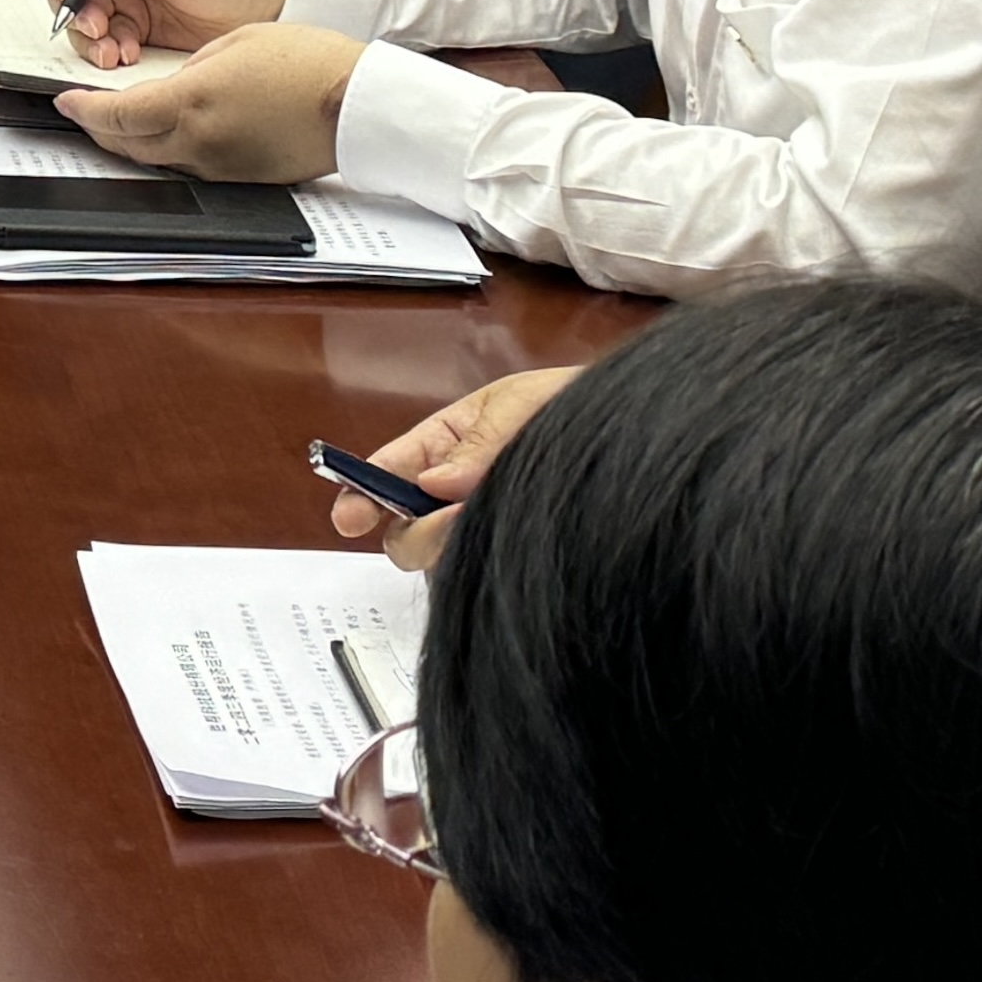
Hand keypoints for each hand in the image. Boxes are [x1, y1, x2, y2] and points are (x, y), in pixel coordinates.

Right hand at [32, 0, 289, 55]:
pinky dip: (108, 52)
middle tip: (93, 26)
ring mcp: (123, 0)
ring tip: (111, 51)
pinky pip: (104, 44)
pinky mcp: (133, 31)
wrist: (263, 10)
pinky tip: (126, 56)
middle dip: (73, 9)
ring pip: (81, 19)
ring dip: (89, 38)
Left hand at [57, 19, 362, 183]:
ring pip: (153, 160)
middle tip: (83, 111)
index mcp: (191, 101)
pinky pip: (187, 167)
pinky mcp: (238, 178)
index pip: (114, 114)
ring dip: (129, 143)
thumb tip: (168, 82)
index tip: (66, 100)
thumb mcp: (234, 42)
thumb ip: (190, 66)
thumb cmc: (307, 64)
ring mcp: (218, 166)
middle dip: (97, 129)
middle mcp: (198, 141)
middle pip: (125, 145)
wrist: (355, 104)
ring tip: (118, 121)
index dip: (82, 109)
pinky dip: (166, 151)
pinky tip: (168, 133)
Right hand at [325, 367, 581, 571]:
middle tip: (455, 516)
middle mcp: (448, 492)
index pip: (384, 471)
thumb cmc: (568, 407)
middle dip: (418, 530)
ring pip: (438, 558)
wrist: (630, 434)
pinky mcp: (503, 556)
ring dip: (457, 543)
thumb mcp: (519, 409)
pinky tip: (517, 540)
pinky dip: (487, 562)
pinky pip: (474, 573)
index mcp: (440, 443)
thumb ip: (479, 446)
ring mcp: (474, 527)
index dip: (358, 494)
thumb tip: (434, 485)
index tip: (351, 518)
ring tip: (504, 512)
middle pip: (403, 532)